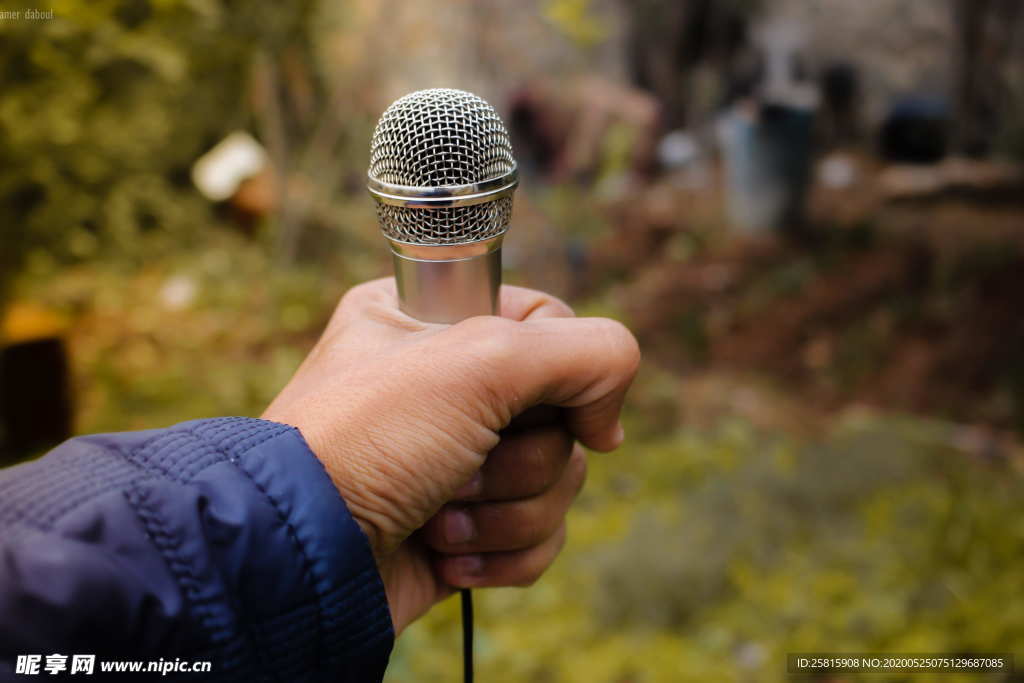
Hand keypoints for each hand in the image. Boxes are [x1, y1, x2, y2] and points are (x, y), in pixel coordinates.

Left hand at [262, 278, 639, 633]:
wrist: (302, 559)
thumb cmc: (367, 442)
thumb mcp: (478, 362)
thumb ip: (583, 351)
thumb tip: (609, 422)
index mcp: (434, 318)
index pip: (550, 321)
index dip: (562, 368)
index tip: (536, 404)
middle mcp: (448, 384)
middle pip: (563, 412)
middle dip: (521, 457)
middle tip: (461, 463)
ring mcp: (459, 457)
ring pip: (559, 479)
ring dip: (507, 509)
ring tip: (442, 515)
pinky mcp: (468, 525)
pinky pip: (539, 536)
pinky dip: (502, 552)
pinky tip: (445, 552)